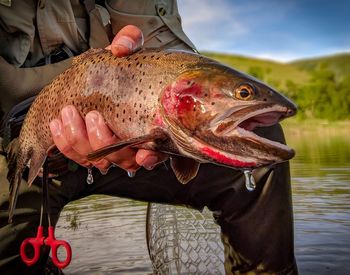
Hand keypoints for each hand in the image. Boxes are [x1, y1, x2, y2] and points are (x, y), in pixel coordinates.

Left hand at [49, 25, 166, 172]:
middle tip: (92, 115)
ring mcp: (111, 148)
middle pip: (120, 159)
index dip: (149, 158)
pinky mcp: (90, 145)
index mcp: (152, 129)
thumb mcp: (135, 52)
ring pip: (97, 159)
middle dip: (102, 141)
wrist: (118, 76)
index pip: (156, 153)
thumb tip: (120, 48)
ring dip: (79, 141)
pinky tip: (56, 125)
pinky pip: (77, 155)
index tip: (142, 155)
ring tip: (67, 114)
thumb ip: (131, 42)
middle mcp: (133, 145)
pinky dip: (65, 144)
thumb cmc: (131, 69)